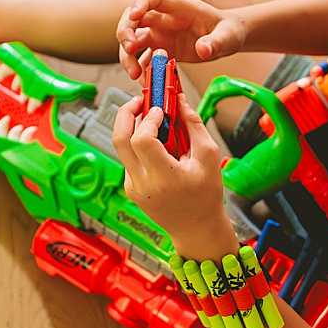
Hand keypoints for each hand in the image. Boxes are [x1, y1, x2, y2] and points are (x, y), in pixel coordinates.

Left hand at [111, 80, 235, 256]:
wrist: (196, 228)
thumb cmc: (206, 195)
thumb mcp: (208, 157)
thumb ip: (194, 125)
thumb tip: (179, 100)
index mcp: (163, 178)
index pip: (141, 140)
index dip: (148, 119)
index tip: (160, 111)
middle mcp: (142, 183)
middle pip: (118, 139)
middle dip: (125, 113)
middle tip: (139, 101)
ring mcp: (132, 187)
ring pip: (121, 147)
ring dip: (132, 127)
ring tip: (152, 119)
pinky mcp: (130, 188)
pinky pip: (128, 158)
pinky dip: (138, 144)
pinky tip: (157, 143)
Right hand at [116, 0, 245, 79]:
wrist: (227, 40)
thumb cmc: (228, 31)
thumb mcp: (227, 36)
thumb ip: (216, 42)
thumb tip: (203, 49)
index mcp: (179, 7)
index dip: (140, 3)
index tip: (134, 15)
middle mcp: (164, 19)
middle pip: (133, 18)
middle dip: (125, 31)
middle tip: (130, 49)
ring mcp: (160, 34)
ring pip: (133, 40)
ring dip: (127, 56)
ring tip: (135, 74)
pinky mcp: (161, 50)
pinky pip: (143, 59)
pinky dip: (140, 70)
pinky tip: (145, 81)